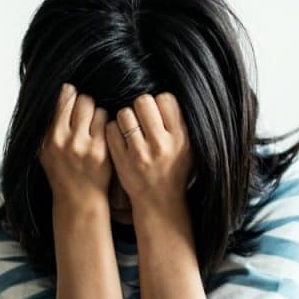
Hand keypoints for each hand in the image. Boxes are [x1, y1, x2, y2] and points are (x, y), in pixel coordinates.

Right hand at [39, 83, 110, 211]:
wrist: (78, 199)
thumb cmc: (62, 172)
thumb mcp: (45, 151)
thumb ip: (48, 124)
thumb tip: (61, 90)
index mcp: (48, 138)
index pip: (62, 99)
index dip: (70, 95)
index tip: (73, 98)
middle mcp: (63, 141)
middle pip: (81, 99)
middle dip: (85, 103)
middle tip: (85, 114)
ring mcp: (83, 146)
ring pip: (96, 108)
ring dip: (96, 114)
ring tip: (93, 127)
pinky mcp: (101, 151)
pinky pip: (107, 122)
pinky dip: (106, 125)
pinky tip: (102, 136)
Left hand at [104, 93, 193, 215]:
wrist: (160, 201)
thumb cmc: (174, 170)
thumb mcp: (188, 147)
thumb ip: (179, 123)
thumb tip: (163, 96)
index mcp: (180, 138)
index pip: (165, 99)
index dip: (158, 103)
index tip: (157, 113)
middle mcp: (161, 144)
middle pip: (143, 101)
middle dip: (140, 107)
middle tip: (141, 119)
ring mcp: (139, 153)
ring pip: (124, 113)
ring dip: (125, 118)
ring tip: (130, 129)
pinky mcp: (122, 161)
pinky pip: (111, 130)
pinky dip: (113, 130)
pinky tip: (120, 138)